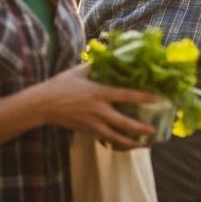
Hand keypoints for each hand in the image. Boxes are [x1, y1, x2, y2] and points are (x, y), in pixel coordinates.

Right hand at [34, 64, 159, 148]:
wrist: (41, 105)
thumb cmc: (61, 85)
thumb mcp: (79, 71)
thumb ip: (97, 65)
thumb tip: (111, 56)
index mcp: (100, 93)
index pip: (127, 95)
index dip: (144, 97)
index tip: (159, 99)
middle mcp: (99, 110)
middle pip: (125, 123)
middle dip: (141, 128)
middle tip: (154, 130)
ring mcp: (93, 123)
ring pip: (115, 137)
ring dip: (131, 142)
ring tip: (144, 144)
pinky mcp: (87, 131)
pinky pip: (105, 139)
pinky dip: (117, 143)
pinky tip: (126, 145)